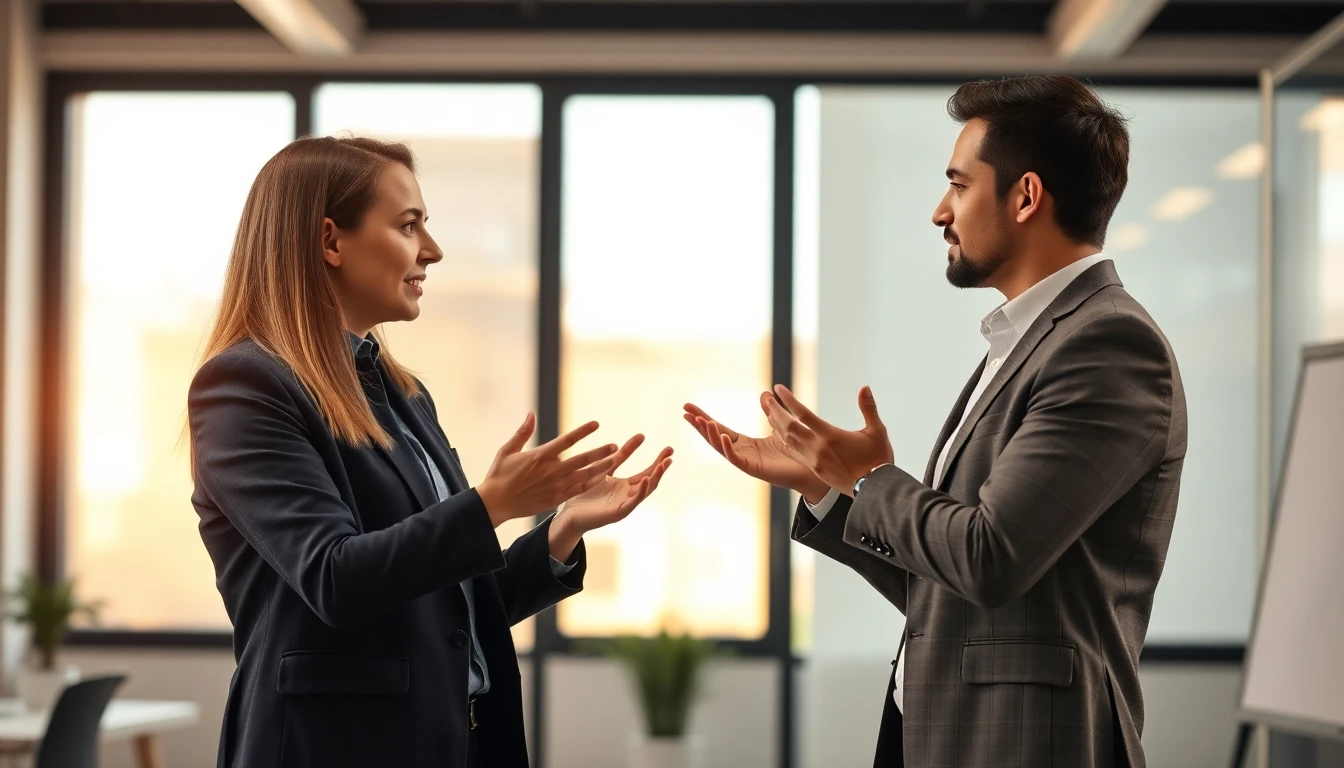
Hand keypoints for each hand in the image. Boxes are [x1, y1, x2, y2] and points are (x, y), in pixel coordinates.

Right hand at [476, 413, 618, 527]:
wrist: (495, 504)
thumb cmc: (499, 475)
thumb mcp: (507, 450)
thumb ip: (522, 432)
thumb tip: (531, 414)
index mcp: (540, 455)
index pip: (567, 440)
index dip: (583, 431)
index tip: (596, 424)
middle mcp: (551, 470)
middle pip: (581, 459)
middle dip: (600, 452)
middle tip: (615, 446)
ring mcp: (555, 486)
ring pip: (584, 475)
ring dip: (600, 467)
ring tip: (615, 461)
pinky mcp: (555, 499)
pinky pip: (578, 490)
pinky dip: (591, 484)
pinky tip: (602, 479)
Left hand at [550, 435, 673, 560]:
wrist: (569, 514)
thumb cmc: (583, 493)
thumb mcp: (602, 470)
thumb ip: (616, 458)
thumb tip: (627, 440)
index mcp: (626, 487)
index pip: (646, 472)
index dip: (657, 460)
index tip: (668, 448)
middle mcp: (628, 495)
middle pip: (650, 480)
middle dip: (661, 466)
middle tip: (671, 452)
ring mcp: (625, 504)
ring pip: (645, 490)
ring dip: (655, 477)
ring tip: (664, 464)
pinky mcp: (618, 512)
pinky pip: (633, 502)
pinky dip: (642, 491)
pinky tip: (647, 479)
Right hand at [683, 398, 829, 502]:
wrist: (809, 470)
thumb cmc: (794, 452)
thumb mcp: (779, 426)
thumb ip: (770, 412)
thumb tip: (764, 393)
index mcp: (744, 443)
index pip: (719, 428)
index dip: (704, 417)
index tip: (688, 407)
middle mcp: (741, 452)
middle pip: (714, 437)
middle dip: (699, 425)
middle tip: (685, 412)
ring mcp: (745, 462)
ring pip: (722, 447)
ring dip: (710, 434)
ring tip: (701, 421)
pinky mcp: (753, 469)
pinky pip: (736, 459)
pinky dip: (728, 448)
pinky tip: (723, 436)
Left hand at [762, 385, 893, 496]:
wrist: (874, 490)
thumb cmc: (878, 460)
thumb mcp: (877, 431)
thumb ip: (868, 408)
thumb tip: (864, 387)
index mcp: (830, 436)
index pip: (803, 414)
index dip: (789, 400)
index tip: (778, 388)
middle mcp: (817, 448)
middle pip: (789, 426)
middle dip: (776, 411)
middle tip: (766, 398)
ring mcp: (814, 460)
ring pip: (788, 440)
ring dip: (777, 425)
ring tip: (769, 413)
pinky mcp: (815, 470)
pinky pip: (794, 453)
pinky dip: (785, 441)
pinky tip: (780, 435)